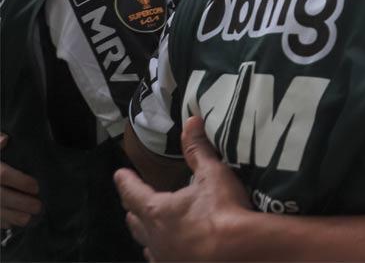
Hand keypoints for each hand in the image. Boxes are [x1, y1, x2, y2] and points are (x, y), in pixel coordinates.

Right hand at [0, 134, 40, 227]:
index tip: (36, 186)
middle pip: (1, 197)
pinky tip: (13, 223)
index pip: (3, 175)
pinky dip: (0, 222)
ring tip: (29, 217)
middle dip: (21, 202)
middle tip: (38, 205)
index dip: (20, 181)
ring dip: (12, 216)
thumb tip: (6, 138)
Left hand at [114, 117, 251, 261]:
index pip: (133, 193)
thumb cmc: (223, 211)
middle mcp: (154, 236)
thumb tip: (191, 122)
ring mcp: (165, 257)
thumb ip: (198, 149)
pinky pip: (162, 260)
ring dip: (146, 234)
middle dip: (132, 210)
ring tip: (148, 230)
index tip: (120, 174)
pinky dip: (161, 253)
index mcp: (157, 210)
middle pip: (135, 222)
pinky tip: (168, 254)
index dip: (126, 182)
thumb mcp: (212, 174)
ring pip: (147, 244)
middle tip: (131, 204)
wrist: (239, 250)